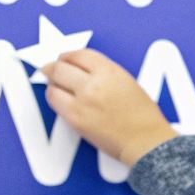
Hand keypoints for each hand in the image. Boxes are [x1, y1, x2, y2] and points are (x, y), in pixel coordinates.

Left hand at [42, 49, 179, 165]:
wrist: (145, 140)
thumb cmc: (143, 116)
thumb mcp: (128, 82)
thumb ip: (105, 72)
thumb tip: (83, 70)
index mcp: (110, 71)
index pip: (79, 54)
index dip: (67, 55)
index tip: (64, 58)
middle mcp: (94, 83)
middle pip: (61, 67)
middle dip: (53, 67)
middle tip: (50, 69)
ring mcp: (83, 101)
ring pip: (53, 84)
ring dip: (52, 83)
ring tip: (55, 85)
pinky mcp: (75, 119)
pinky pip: (55, 102)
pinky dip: (54, 98)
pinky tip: (58, 99)